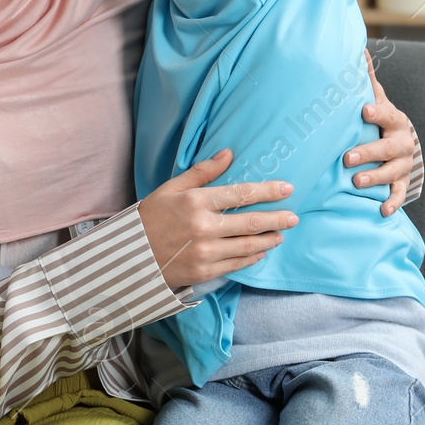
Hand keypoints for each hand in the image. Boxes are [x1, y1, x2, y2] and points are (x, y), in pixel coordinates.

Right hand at [137, 148, 297, 287]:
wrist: (130, 257)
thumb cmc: (151, 218)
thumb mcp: (171, 188)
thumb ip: (202, 172)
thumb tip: (228, 154)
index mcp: (196, 202)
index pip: (241, 194)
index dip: (268, 191)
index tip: (287, 189)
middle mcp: (203, 227)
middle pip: (251, 222)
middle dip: (278, 218)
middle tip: (294, 217)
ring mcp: (205, 252)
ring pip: (249, 245)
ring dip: (269, 239)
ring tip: (281, 233)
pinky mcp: (205, 271)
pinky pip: (237, 264)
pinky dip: (253, 257)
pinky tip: (262, 251)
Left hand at [344, 48, 414, 215]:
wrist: (403, 144)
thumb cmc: (381, 120)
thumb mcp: (377, 100)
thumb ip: (367, 80)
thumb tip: (360, 49)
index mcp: (394, 120)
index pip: (386, 114)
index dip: (377, 113)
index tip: (364, 110)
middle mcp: (402, 142)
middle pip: (387, 148)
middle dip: (368, 152)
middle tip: (347, 158)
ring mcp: (403, 164)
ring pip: (393, 172)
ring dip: (376, 177)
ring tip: (357, 182)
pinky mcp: (402, 182)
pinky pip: (399, 193)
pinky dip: (392, 202)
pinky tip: (382, 210)